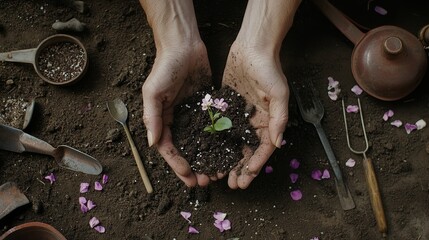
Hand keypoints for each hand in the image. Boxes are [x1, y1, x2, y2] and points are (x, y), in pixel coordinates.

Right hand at [142, 41, 211, 186]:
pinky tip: (227, 151)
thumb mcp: (153, 92)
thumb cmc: (165, 67)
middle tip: (207, 181)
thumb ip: (152, 118)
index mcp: (162, 119)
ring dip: (208, 157)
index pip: (169, 149)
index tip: (190, 179)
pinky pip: (212, 127)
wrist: (183, 45)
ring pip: (201, 142)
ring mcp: (193, 114)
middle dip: (194, 166)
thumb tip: (153, 144)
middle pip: (186, 149)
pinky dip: (218, 140)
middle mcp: (177, 119)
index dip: (178, 165)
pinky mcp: (207, 106)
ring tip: (218, 171)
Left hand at [220, 0, 299, 188]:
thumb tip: (277, 144)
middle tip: (231, 184)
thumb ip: (278, 119)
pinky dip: (215, 142)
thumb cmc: (269, 69)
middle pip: (246, 151)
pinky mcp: (226, 108)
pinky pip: (220, 129)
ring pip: (232, 143)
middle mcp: (254, 122)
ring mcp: (239, 116)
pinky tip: (207, 153)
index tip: (245, 180)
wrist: (252, 48)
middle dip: (240, 169)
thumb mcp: (279, 94)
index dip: (254, 166)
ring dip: (226, 160)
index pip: (262, 150)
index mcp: (268, 122)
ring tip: (218, 174)